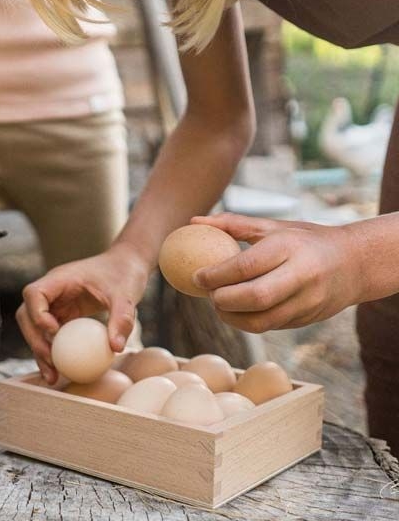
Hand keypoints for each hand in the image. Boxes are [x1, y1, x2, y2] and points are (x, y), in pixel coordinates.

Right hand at [17, 248, 149, 383]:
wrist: (126, 266)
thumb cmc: (124, 273)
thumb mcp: (126, 295)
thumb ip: (121, 319)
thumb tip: (115, 348)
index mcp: (60, 278)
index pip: (34, 293)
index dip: (37, 314)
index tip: (55, 332)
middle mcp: (52, 291)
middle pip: (26, 314)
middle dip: (34, 340)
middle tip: (52, 363)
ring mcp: (56, 303)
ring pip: (34, 327)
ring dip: (39, 350)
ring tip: (52, 376)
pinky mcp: (63, 314)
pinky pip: (50, 335)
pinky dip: (51, 352)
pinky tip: (60, 372)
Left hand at [192, 213, 362, 331]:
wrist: (355, 263)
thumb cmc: (304, 239)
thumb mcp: (272, 226)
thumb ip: (232, 224)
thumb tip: (193, 222)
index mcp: (290, 247)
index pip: (246, 266)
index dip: (216, 275)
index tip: (196, 276)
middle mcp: (302, 275)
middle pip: (255, 297)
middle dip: (223, 300)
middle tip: (207, 294)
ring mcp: (308, 301)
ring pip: (263, 320)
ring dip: (232, 317)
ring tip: (218, 304)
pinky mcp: (308, 318)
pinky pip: (271, 326)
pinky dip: (248, 322)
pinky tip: (236, 311)